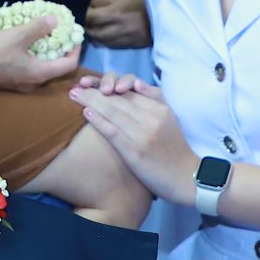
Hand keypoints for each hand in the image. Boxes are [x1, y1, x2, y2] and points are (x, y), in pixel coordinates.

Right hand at [0, 17, 79, 91]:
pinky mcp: (12, 81)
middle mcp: (35, 83)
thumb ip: (38, 28)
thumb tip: (55, 20)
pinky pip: (31, 69)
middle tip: (60, 32)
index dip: (75, 49)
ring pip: (43, 68)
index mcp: (40, 74)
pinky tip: (27, 44)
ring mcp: (23, 84)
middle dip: (61, 49)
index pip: (69, 65)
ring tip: (44, 35)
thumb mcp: (17, 36)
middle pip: (57, 67)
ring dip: (47, 52)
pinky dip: (35, 56)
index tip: (74, 35)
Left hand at [69, 75, 195, 201]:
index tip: (89, 83)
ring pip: (113, 112)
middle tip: (75, 86)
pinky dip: (98, 121)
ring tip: (74, 94)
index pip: (129, 91)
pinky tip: (85, 113)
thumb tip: (136, 82)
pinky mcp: (135, 152)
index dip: (107, 84)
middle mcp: (151, 118)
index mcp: (159, 109)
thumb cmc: (174, 148)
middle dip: (94, 91)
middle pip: (118, 99)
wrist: (186, 177)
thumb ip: (155, 98)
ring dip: (90, 101)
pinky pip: (113, 133)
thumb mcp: (170, 118)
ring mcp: (143, 135)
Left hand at [83, 0, 151, 49]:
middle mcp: (118, 29)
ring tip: (90, 29)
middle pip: (94, 32)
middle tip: (80, 20)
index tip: (79, 8)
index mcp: (116, 14)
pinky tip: (104, 36)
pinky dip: (106, 41)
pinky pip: (114, 46)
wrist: (173, 14)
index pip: (92, 17)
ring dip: (95, 36)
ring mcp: (126, 39)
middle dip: (86, 26)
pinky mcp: (134, 45)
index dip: (83, 13)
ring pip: (103, 42)